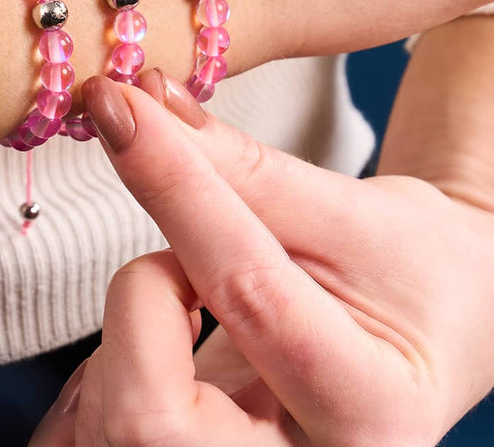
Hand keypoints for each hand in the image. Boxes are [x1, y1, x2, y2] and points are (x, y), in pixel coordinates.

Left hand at [32, 72, 493, 445]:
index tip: (124, 112)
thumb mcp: (349, 213)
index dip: (174, 188)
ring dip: (135, 323)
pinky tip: (172, 339)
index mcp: (367, 410)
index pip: (246, 295)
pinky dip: (117, 357)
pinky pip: (93, 423)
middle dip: (145, 299)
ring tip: (202, 303)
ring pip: (113, 414)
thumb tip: (146, 102)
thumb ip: (240, 166)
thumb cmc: (406, 272)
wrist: (424, 324)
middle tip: (188, 262)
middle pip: (149, 416)